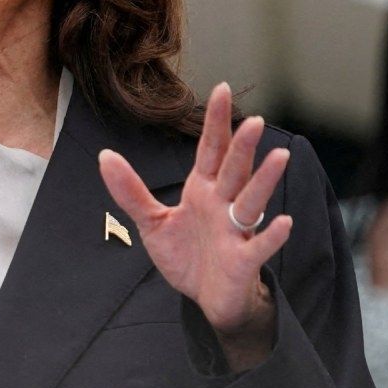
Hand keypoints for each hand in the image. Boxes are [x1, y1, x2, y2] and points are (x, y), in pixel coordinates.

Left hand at [99, 83, 290, 366]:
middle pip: (233, 170)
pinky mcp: (243, 260)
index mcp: (203, 190)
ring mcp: (235, 231)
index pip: (210, 150)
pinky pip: (259, 247)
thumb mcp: (152, 222)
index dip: (215, 122)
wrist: (205, 298)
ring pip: (251, 201)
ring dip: (264, 181)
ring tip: (279, 157)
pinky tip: (282, 222)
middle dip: (242, 147)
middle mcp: (223, 205)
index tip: (219, 89)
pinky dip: (271, 236)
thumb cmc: (186, 255)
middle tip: (253, 121)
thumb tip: (104, 156)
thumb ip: (130, 191)